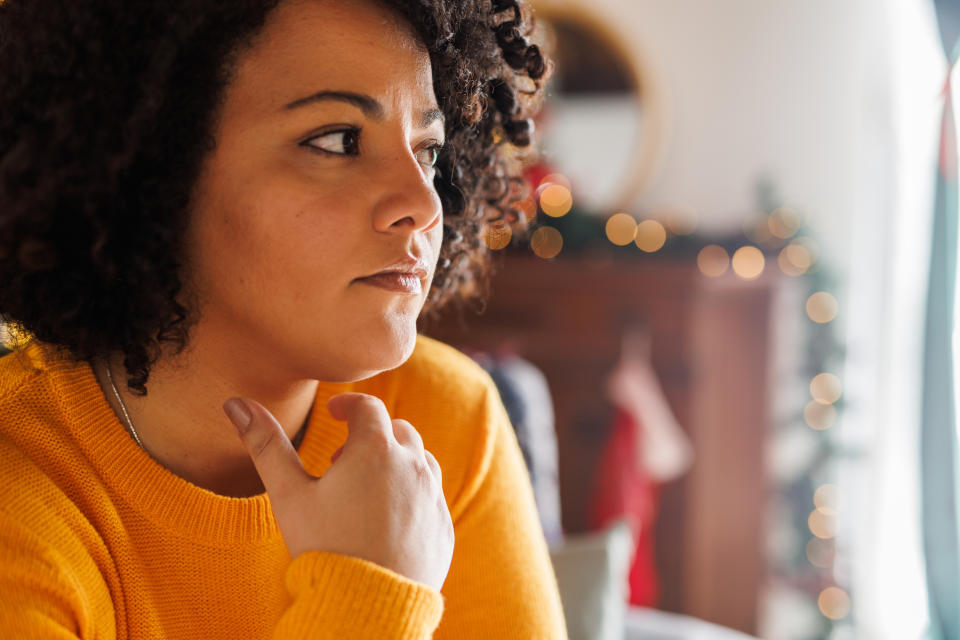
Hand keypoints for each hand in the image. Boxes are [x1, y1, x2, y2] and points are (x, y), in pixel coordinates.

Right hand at [223, 392, 453, 591]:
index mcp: (376, 449)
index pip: (368, 406)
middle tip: (341, 461)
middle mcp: (414, 466)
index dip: (349, 405)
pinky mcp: (443, 528)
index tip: (335, 413)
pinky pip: (431, 498)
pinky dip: (411, 496)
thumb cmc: (324, 546)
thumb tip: (235, 403)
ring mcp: (433, 497)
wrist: (367, 607)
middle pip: (398, 430)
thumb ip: (265, 445)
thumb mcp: (289, 495)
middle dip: (371, 435)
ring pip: (420, 462)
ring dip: (395, 463)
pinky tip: (386, 519)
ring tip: (364, 489)